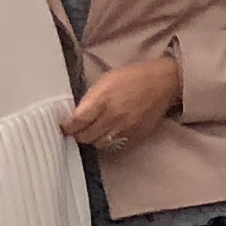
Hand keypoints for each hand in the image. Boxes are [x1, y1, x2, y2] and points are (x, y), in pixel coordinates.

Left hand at [59, 57, 183, 151]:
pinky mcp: (137, 137)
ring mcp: (126, 129)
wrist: (162, 83)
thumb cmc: (132, 77)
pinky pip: (116, 147)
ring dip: (93, 139)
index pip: (77, 121)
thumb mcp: (105, 81)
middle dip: (78, 134)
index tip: (63, 126)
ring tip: (93, 131)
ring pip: (99, 144)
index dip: (67, 127)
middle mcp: (113, 117)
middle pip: (86, 137)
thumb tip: (76, 115)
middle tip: (77, 130)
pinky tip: (109, 133)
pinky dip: (109, 142)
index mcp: (103, 100)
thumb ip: (89, 99)